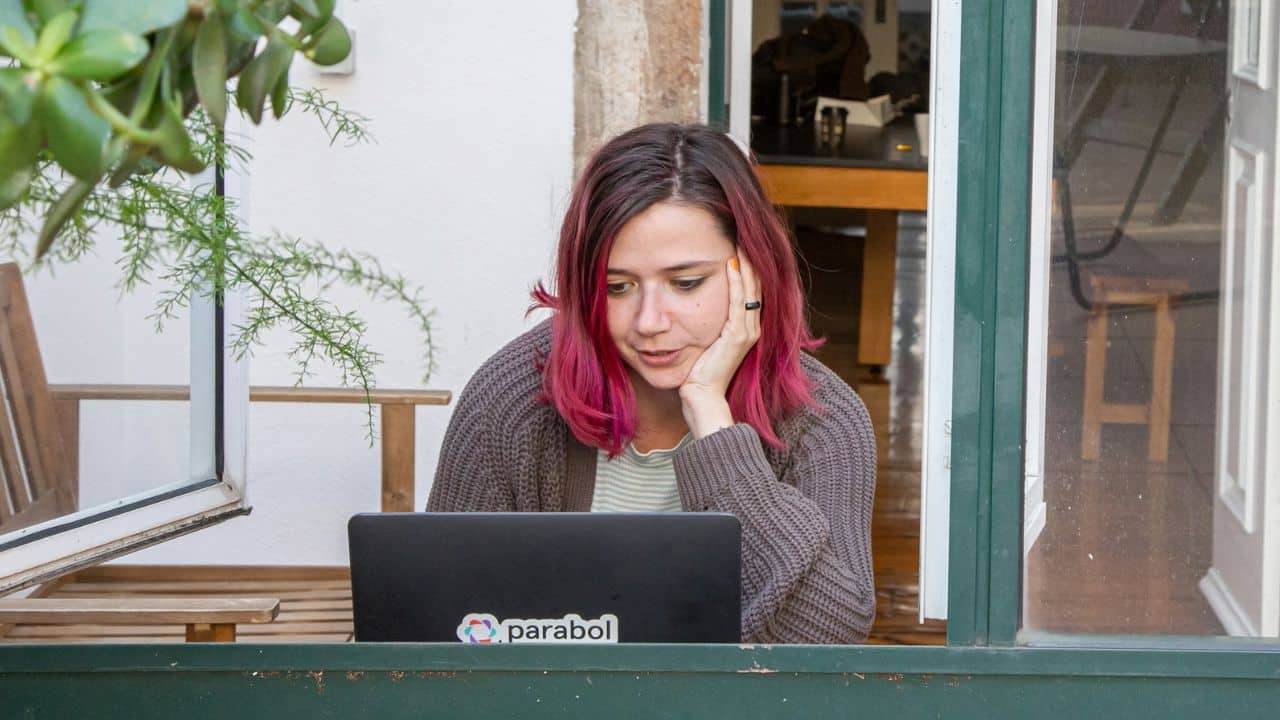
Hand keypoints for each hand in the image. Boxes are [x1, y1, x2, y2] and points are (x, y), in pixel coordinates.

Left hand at [679, 254, 761, 437]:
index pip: (749, 291)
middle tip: (743, 235)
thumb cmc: (697, 372)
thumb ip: (706, 324)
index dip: (747, 268)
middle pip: (754, 286)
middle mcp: (750, 328)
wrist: (700, 396)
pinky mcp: (737, 337)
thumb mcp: (703, 341)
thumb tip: (689, 305)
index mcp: (744, 329)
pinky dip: (736, 282)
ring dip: (746, 265)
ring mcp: (746, 333)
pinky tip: (731, 265)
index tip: (738, 245)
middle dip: (749, 260)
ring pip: (750, 290)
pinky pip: (739, 303)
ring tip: (741, 242)